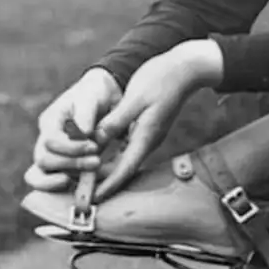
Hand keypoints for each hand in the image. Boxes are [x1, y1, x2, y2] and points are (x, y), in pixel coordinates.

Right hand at [26, 68, 122, 191]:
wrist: (102, 97)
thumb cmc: (95, 95)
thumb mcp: (92, 98)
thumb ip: (86, 115)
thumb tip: (82, 134)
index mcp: (51, 121)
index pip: (50, 141)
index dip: (71, 148)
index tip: (93, 146)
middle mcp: (47, 139)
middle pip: (44, 160)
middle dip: (70, 164)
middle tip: (97, 162)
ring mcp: (52, 153)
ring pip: (41, 174)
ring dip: (67, 176)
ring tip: (91, 173)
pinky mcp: (62, 163)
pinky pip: (49, 181)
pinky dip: (61, 187)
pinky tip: (82, 186)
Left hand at [95, 40, 224, 196]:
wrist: (186, 70)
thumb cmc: (160, 79)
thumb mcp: (134, 99)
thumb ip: (115, 121)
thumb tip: (95, 140)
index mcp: (146, 135)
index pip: (125, 168)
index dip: (108, 185)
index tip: (93, 199)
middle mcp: (148, 140)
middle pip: (123, 167)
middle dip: (103, 181)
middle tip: (82, 192)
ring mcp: (148, 134)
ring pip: (124, 158)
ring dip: (106, 169)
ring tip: (85, 178)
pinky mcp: (147, 127)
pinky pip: (126, 147)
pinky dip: (111, 153)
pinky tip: (98, 154)